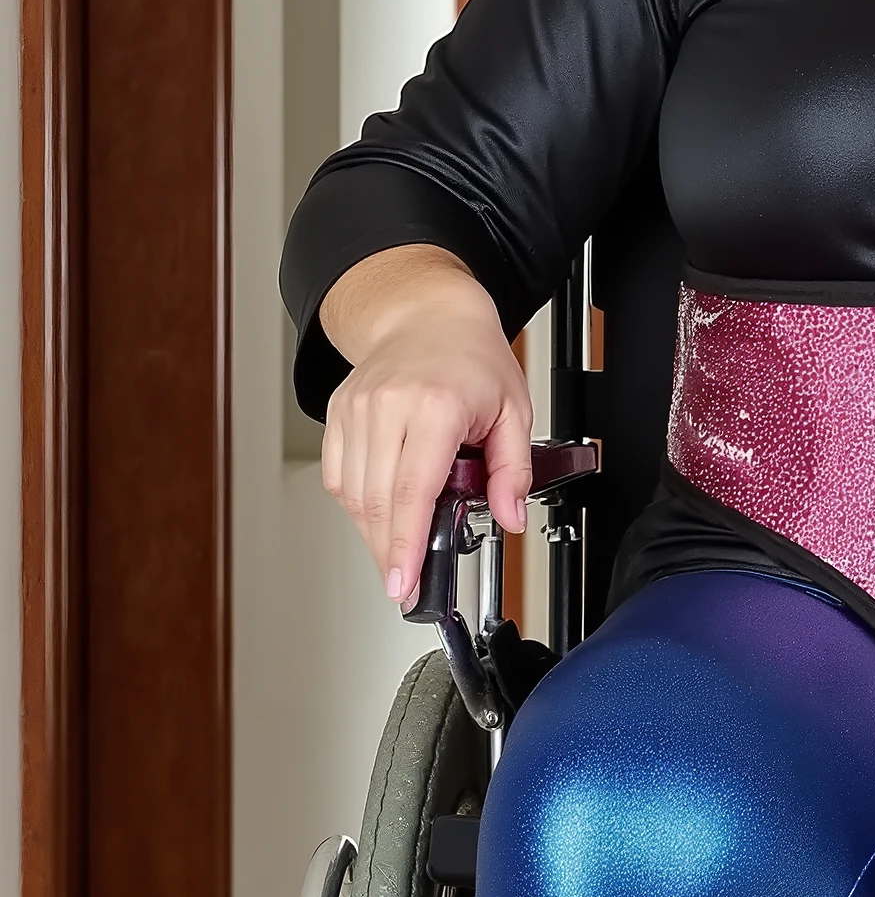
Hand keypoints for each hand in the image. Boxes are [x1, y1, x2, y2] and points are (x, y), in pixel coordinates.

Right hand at [319, 246, 531, 606]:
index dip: (406, 544)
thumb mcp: (514, 411)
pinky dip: (357, 505)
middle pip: (377, 502)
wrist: (426, 314)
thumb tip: (510, 517)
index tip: (404, 580)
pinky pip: (338, 476)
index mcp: (434, 407)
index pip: (413, 491)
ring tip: (399, 551)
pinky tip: (381, 512)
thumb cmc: (470, 357)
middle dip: (390, 552)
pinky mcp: (337, 414)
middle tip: (406, 583)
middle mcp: (387, 407)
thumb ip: (514, 470)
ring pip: (353, 495)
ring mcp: (355, 410)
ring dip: (373, 533)